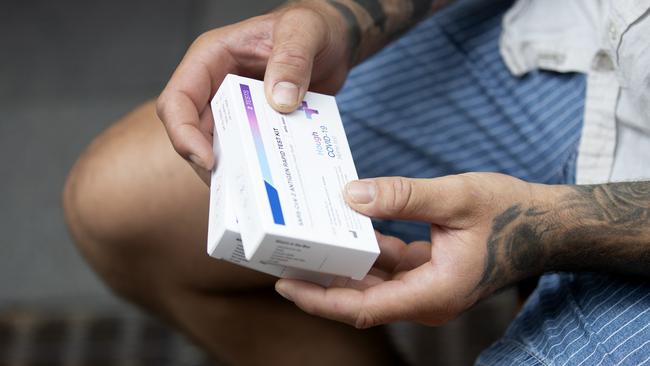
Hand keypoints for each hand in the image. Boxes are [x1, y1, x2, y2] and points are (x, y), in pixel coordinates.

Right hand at [156, 2, 351, 181]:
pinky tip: (275, 181)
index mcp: (212, 59)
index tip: (208, 160)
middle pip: (192, 132)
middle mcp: (216, 85)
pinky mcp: (256, 125)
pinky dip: (257, 167)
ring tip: (257, 188)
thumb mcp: (305, 31)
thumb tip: (280, 101)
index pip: (179, 99)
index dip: (183, 133)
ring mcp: (235, 108)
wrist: (335, 41)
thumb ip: (292, 59)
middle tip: (237, 184)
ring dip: (234, 169)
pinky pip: (247, 151)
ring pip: (218, 147)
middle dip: (208, 161)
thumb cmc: (314, 25)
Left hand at [275, 173, 555, 327]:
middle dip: (320, 283)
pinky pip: (386, 268)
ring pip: (371, 284)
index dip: (321, 300)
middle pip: (360, 300)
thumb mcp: (456, 197)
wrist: (545, 224)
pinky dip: (365, 251)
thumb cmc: (510, 213)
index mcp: (434, 291)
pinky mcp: (426, 273)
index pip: (364, 308)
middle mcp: (425, 299)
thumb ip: (403, 197)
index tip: (286, 284)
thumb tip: (352, 196)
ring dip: (340, 266)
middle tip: (280, 260)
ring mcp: (425, 287)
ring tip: (304, 241)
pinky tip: (346, 225)